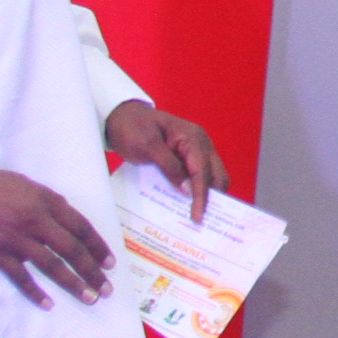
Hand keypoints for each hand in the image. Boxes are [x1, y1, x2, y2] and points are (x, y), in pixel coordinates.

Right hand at [0, 167, 112, 307]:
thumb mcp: (30, 186)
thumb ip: (51, 204)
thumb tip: (68, 222)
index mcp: (48, 202)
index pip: (82, 228)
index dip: (98, 247)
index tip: (110, 263)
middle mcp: (37, 221)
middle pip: (72, 250)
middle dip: (93, 271)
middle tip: (106, 288)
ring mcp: (17, 239)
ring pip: (52, 266)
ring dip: (74, 283)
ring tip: (90, 298)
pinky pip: (20, 277)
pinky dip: (35, 292)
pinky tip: (48, 304)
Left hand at [106, 99, 225, 222]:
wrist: (121, 116)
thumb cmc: (132, 128)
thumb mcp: (146, 146)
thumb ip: (169, 166)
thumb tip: (187, 189)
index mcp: (192, 138)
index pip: (202, 171)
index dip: (202, 195)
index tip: (198, 216)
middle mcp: (201, 143)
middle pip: (217, 174)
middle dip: (213, 197)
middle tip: (203, 221)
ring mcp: (197, 149)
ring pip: (212, 176)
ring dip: (208, 194)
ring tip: (198, 215)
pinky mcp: (188, 156)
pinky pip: (199, 175)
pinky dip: (198, 189)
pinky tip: (189, 203)